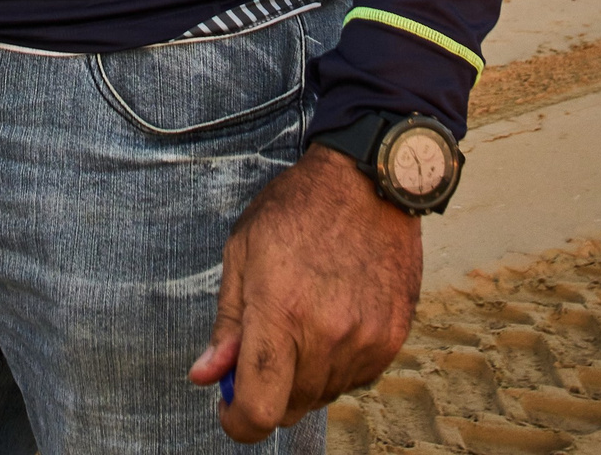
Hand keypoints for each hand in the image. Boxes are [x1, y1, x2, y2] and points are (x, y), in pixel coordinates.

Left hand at [190, 145, 421, 441]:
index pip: (259, 408)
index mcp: (282, 312)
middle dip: (270, 392)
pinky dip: (339, 363)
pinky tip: (336, 320)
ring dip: (306, 376)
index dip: (238, 421)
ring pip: (325, 394)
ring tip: (306, 320)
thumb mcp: (243, 252)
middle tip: (266, 350)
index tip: (230, 407)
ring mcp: (366, 338)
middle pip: (292, 409)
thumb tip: (207, 376)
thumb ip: (227, 323)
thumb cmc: (298, 208)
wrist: (369, 179)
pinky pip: (357, 377)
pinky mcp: (393, 336)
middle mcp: (328, 334)